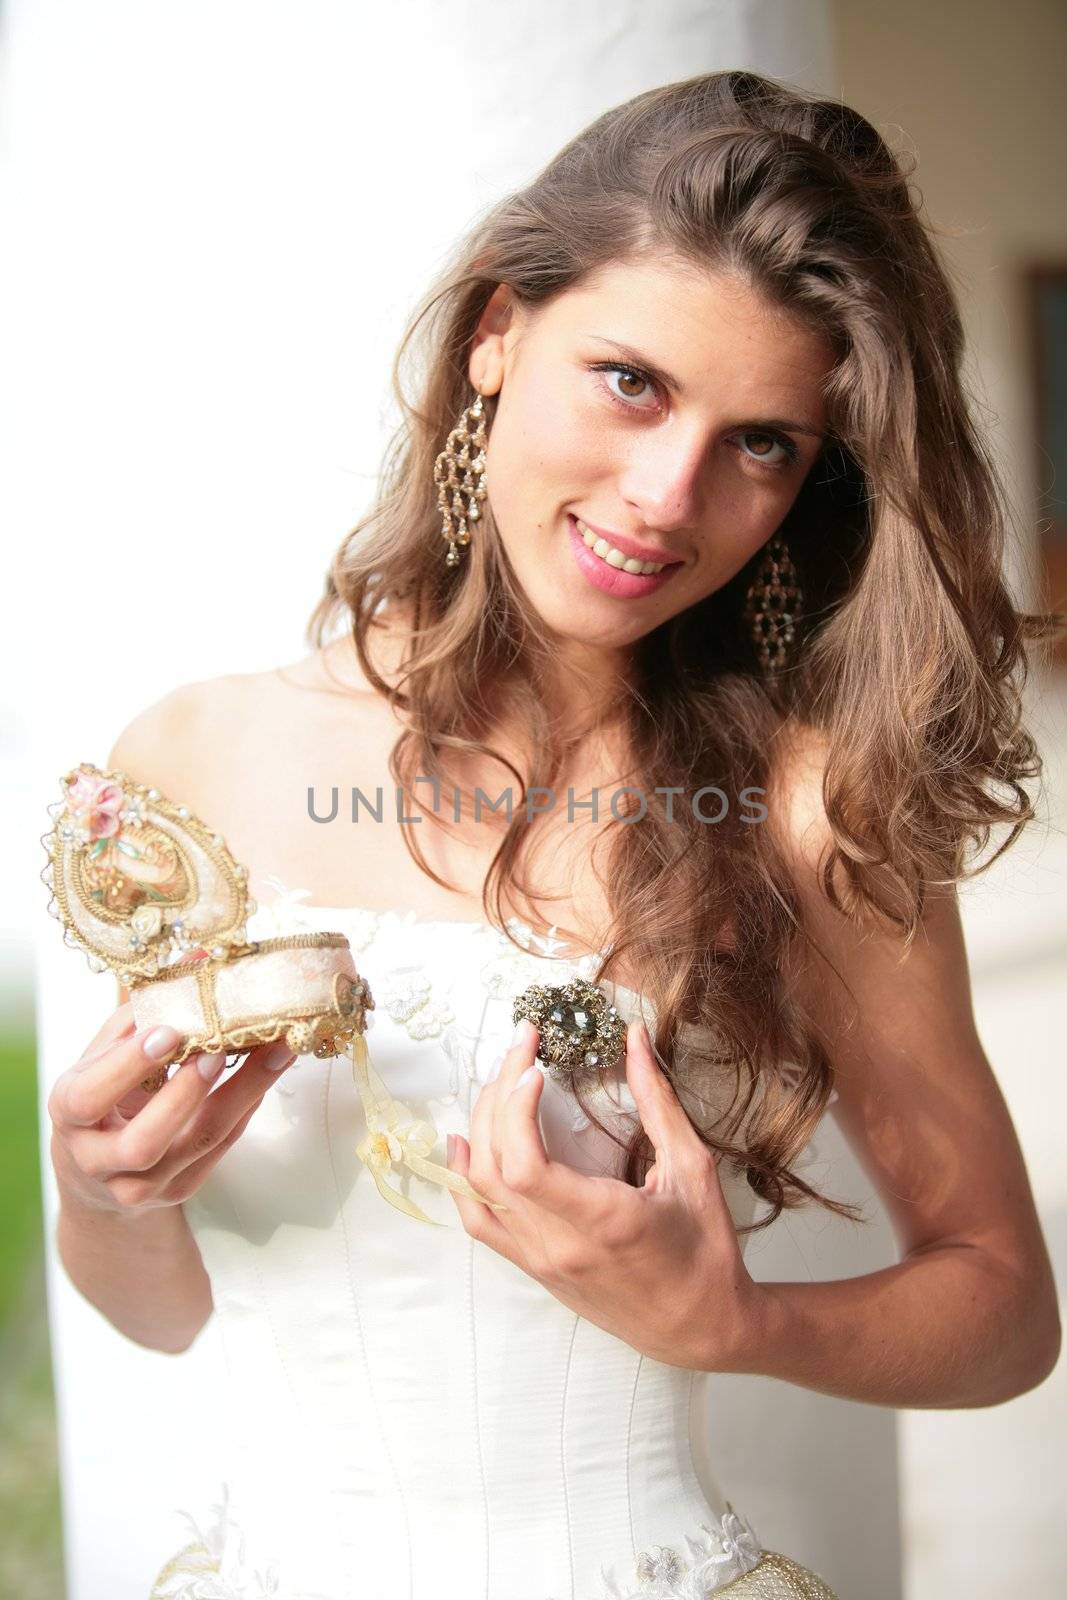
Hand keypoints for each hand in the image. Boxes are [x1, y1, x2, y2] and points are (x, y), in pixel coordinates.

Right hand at [47, 999, 295, 1215]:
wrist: (97, 1172)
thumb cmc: (102, 1096)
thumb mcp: (103, 1056)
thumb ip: (140, 1012)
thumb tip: (196, 956)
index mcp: (71, 1118)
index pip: (90, 1098)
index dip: (127, 1065)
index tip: (166, 1030)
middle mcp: (100, 1160)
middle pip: (145, 1140)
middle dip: (187, 1092)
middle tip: (222, 1046)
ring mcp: (143, 1184)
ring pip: (198, 1144)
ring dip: (241, 1093)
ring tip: (273, 1050)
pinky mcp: (180, 1188)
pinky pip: (223, 1146)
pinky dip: (248, 1104)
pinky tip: (269, 1071)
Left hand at [445, 1016, 764, 1369]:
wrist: (700, 1329)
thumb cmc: (707, 1251)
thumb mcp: (693, 1169)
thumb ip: (658, 1102)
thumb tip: (635, 1039)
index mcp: (604, 1222)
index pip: (526, 1166)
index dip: (515, 1109)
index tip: (536, 1066)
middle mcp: (561, 1246)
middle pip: (496, 1165)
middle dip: (498, 1095)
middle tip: (521, 1047)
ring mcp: (542, 1261)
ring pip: (481, 1189)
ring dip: (481, 1125)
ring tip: (502, 1079)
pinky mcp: (534, 1269)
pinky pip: (481, 1222)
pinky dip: (463, 1179)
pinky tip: (464, 1141)